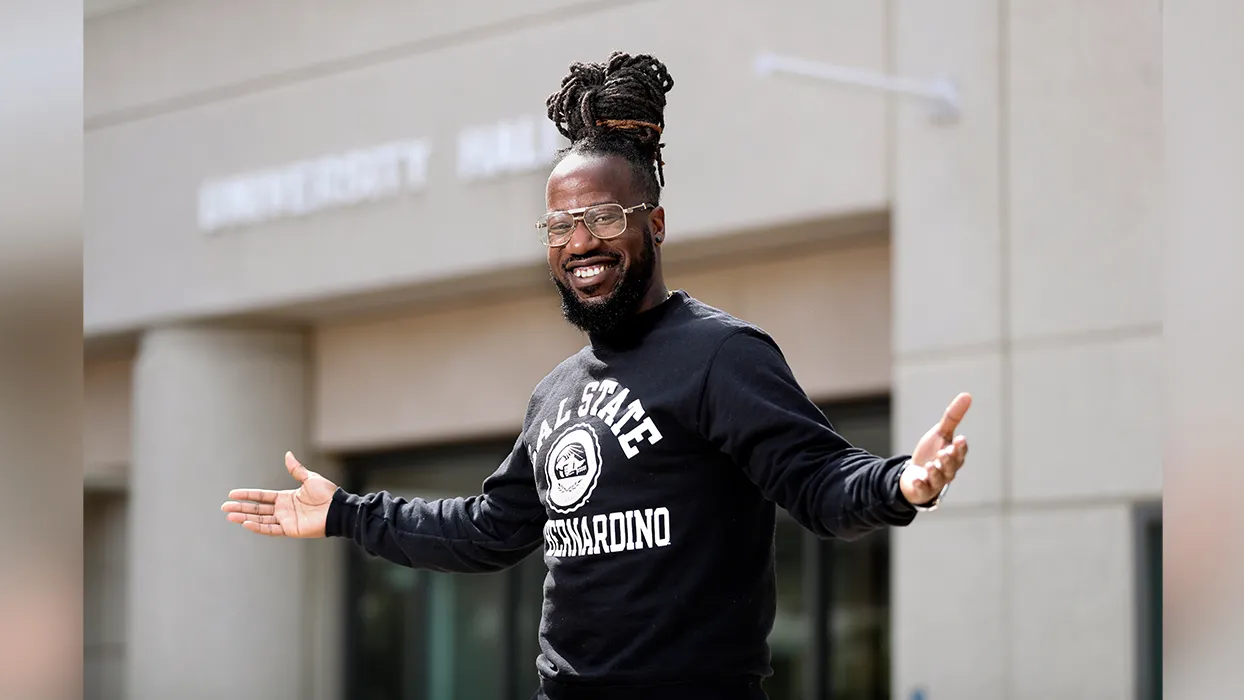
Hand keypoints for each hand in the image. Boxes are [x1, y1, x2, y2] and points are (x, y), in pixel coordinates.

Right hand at [221, 452, 336, 536]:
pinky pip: (271, 529)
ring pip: (260, 519)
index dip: (247, 495)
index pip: (261, 496)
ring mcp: (285, 520)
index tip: (232, 494)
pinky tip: (246, 523)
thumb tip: (287, 454)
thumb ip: (296, 469)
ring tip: (229, 516)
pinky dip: (258, 527)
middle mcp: (283, 509)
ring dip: (245, 518)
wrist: (338, 509)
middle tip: (224, 508)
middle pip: (257, 508)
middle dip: (240, 508)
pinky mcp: (290, 529)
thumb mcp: (310, 478)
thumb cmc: (327, 494)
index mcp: (286, 497)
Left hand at [901, 393, 971, 505]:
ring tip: (931, 464)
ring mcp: (935, 482)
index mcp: (953, 457)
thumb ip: (953, 417)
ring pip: (939, 479)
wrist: (914, 473)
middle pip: (952, 467)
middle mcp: (947, 471)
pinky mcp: (922, 489)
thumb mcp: (941, 433)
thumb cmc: (932, 452)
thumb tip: (967, 395)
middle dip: (949, 460)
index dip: (960, 447)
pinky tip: (917, 478)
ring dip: (936, 472)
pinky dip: (921, 484)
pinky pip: (923, 489)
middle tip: (944, 452)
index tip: (959, 438)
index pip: (960, 452)